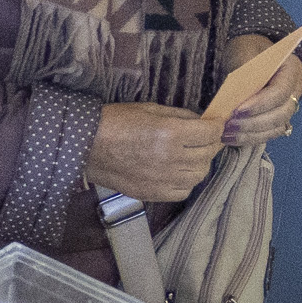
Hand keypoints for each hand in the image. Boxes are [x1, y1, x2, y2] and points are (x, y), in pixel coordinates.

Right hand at [83, 102, 220, 204]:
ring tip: (190, 156)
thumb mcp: (150, 109)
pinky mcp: (152, 193)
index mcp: (171, 133)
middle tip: (203, 139)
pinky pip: (183, 191)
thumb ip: (180, 116)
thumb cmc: (115, 122)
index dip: (216, 127)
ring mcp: (162, 179)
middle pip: (208, 154)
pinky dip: (185, 182)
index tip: (215, 125)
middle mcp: (171, 158)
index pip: (211, 133)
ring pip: (199, 174)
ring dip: (199, 163)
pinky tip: (177, 172)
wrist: (85, 145)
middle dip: (210, 144)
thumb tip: (202, 122)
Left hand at [214, 32, 301, 145]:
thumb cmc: (247, 49)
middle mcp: (295, 89)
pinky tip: (231, 139)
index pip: (281, 91)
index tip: (237, 110)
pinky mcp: (277, 117)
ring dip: (251, 134)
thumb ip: (244, 72)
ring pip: (276, 127)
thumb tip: (239, 95)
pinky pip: (269, 133)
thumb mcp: (243, 52)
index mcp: (292, 69)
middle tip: (228, 126)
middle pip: (281, 113)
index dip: (260, 104)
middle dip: (254, 123)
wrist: (250, 52)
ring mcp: (288, 105)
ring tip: (226, 135)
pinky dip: (251, 138)